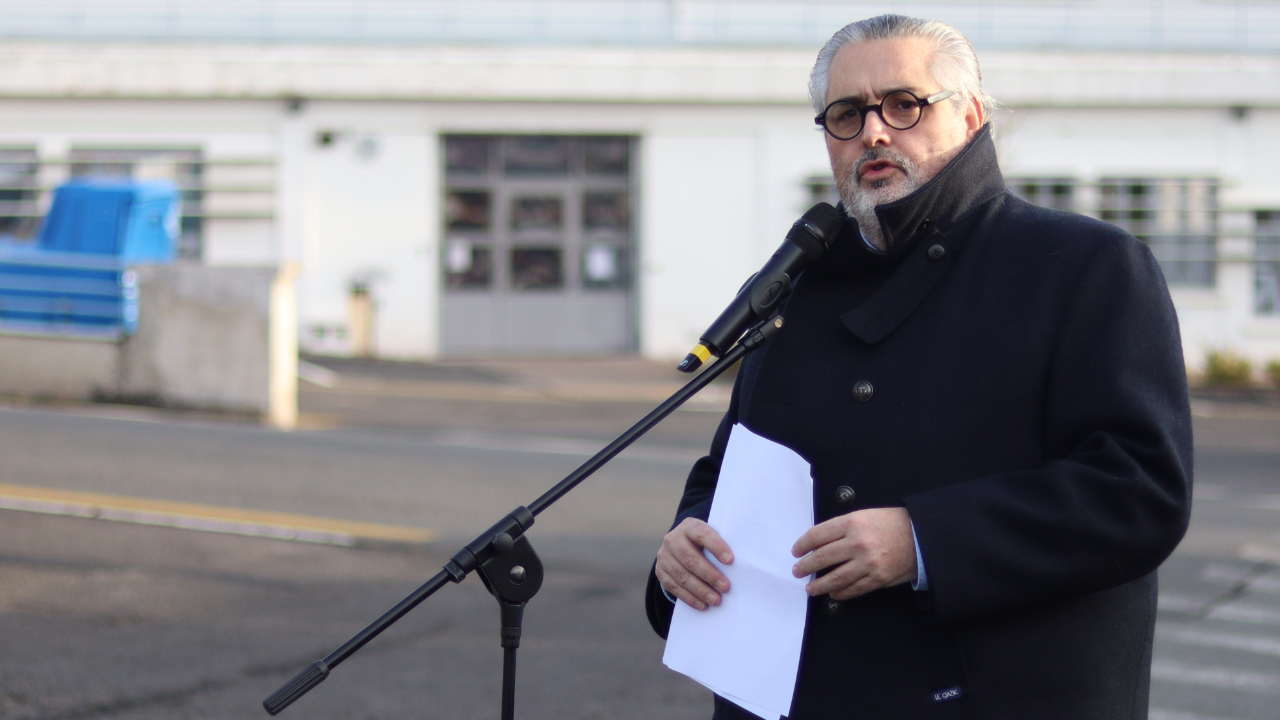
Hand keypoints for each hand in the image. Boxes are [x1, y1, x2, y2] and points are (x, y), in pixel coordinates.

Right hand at [655, 518, 733, 610]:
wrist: (680, 545)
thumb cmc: (704, 543)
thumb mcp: (710, 537)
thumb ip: (720, 546)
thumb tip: (736, 566)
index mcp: (689, 527)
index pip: (702, 535)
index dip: (716, 547)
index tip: (730, 560)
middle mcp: (673, 539)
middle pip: (690, 559)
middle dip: (709, 575)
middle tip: (725, 587)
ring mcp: (664, 556)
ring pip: (682, 575)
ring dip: (700, 590)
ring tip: (716, 600)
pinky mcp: (660, 571)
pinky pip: (674, 587)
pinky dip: (689, 597)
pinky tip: (702, 604)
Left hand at [790, 507, 916, 600]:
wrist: (921, 536)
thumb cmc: (892, 523)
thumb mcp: (864, 516)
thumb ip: (842, 528)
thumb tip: (819, 544)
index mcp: (852, 523)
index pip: (817, 535)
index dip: (802, 545)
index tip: (796, 551)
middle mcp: (858, 543)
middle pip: (822, 558)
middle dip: (806, 567)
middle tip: (797, 571)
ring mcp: (868, 563)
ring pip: (836, 578)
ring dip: (819, 585)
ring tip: (810, 588)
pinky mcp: (878, 578)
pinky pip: (854, 589)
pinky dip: (840, 593)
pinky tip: (833, 594)